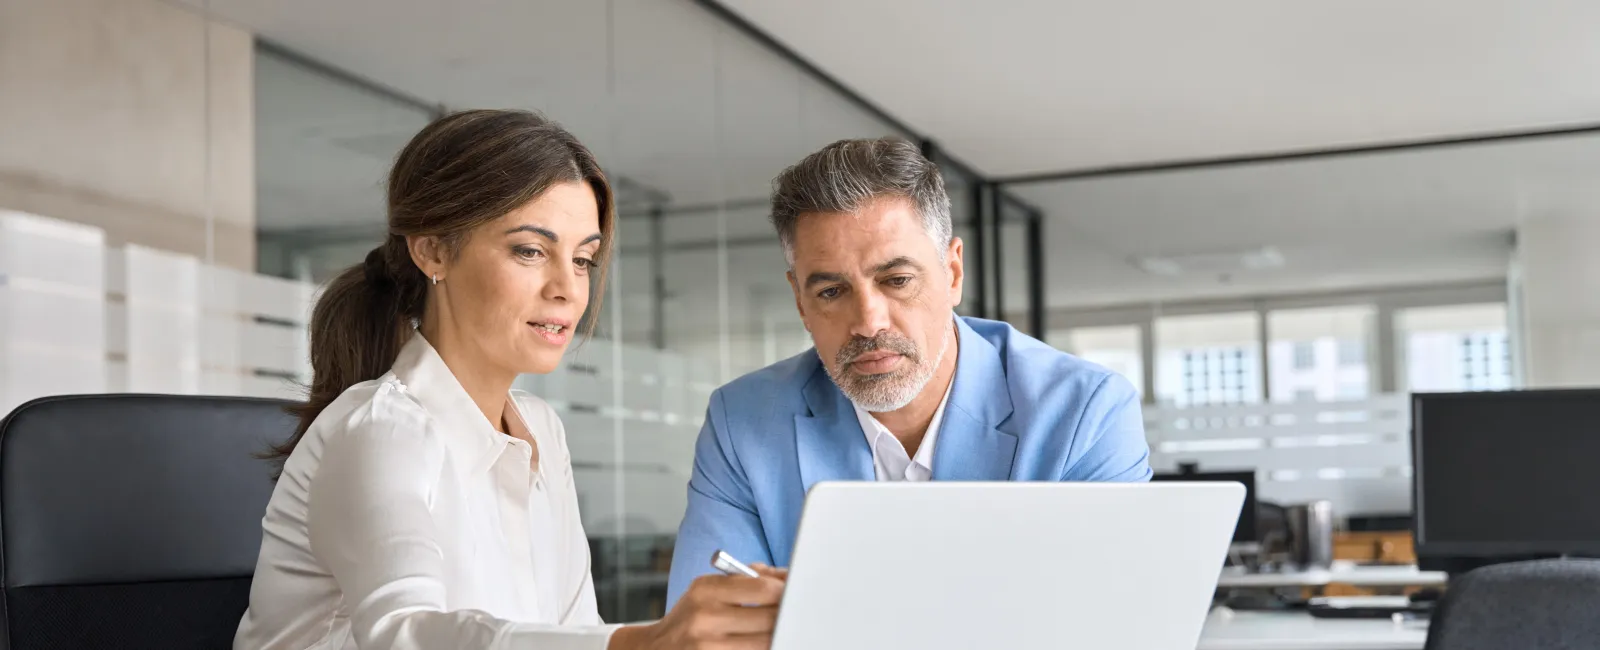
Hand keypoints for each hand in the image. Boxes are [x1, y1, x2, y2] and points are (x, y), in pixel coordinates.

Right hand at [610, 565, 786, 649]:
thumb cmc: (690, 618)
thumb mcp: (707, 590)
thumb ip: (746, 579)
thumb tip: (787, 577)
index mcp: (705, 591)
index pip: (763, 588)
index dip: (787, 590)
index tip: (797, 592)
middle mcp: (705, 619)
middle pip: (769, 618)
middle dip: (787, 616)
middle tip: (798, 613)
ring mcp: (708, 647)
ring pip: (766, 643)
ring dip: (780, 636)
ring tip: (784, 630)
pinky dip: (764, 648)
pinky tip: (764, 643)